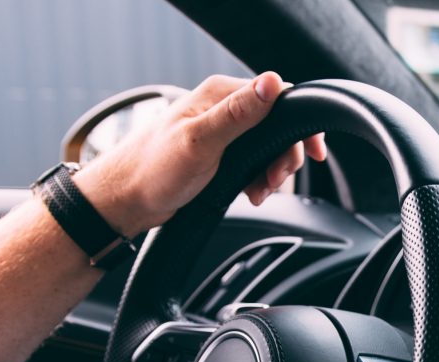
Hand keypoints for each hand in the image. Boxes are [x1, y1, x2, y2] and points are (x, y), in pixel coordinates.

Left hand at [73, 72, 325, 238]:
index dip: (300, 126)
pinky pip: (253, 161)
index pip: (278, 97)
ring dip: (271, 171)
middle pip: (277, 125)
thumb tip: (272, 83)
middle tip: (274, 180)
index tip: (312, 153)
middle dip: (284, 156)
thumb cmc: (154, 171)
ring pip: (267, 146)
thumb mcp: (202, 141)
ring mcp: (220, 131)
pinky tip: (251, 192)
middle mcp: (222, 108)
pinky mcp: (218, 153)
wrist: (126, 201)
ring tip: (259, 191)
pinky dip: (259, 179)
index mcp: (219, 95)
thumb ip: (239, 113)